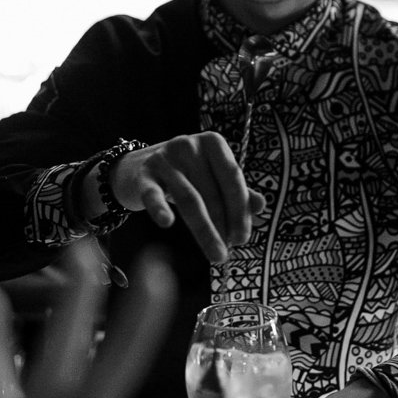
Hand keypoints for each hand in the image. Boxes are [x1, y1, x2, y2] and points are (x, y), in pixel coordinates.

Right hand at [108, 131, 265, 262]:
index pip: (232, 177)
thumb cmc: (184, 174)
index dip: (240, 209)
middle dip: (223, 224)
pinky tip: (166, 223)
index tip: (243, 237)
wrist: (137, 167)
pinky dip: (160, 208)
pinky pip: (153, 194)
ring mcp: (165, 158)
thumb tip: (260, 205)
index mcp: (212, 143)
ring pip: (189, 198)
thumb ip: (236, 190)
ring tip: (215, 254)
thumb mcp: (212, 176)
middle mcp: (189, 145)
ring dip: (204, 230)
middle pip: (211, 191)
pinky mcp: (144, 174)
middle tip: (227, 252)